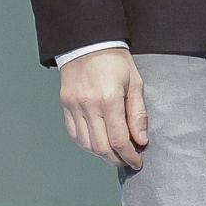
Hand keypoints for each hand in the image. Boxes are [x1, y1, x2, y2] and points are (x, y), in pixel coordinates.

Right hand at [60, 48, 147, 168]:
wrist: (88, 43)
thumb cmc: (115, 61)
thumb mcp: (135, 83)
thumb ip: (138, 114)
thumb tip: (141, 140)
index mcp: (109, 99)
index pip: (119, 139)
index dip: (129, 155)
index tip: (137, 161)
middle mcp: (89, 106)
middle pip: (101, 147)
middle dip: (116, 159)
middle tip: (128, 160)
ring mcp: (74, 107)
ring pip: (86, 144)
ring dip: (101, 154)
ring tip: (115, 153)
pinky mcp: (65, 106)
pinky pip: (74, 134)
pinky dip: (87, 144)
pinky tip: (98, 143)